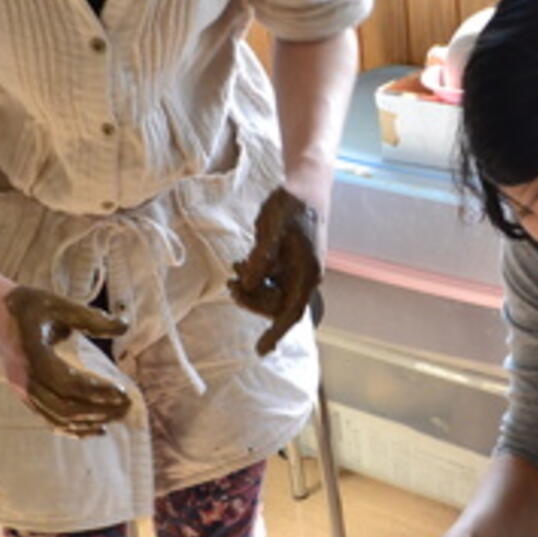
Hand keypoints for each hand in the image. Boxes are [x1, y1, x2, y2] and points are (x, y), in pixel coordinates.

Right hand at [1, 286, 130, 436]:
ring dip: (90, 422)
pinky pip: (49, 418)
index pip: (69, 385)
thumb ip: (91, 318)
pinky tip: (96, 428)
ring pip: (57, 418)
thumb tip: (125, 326)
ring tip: (118, 417)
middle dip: (99, 411)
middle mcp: (23, 379)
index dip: (97, 392)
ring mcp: (21, 390)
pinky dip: (73, 427)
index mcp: (32, 356)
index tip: (123, 392)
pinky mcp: (23, 395)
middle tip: (128, 407)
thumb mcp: (58, 304)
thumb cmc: (27, 305)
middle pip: (65, 407)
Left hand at [227, 187, 321, 354]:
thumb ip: (261, 257)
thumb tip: (248, 283)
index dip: (275, 333)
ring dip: (252, 287)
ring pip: (272, 294)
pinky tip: (242, 262)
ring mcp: (299, 271)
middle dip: (252, 299)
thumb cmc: (292, 204)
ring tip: (234, 268)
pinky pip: (272, 281)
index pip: (291, 312)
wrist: (306, 185)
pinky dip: (256, 277)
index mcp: (307, 273)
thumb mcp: (271, 228)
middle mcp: (306, 276)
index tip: (260, 351)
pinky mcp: (291, 264)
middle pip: (277, 305)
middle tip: (230, 285)